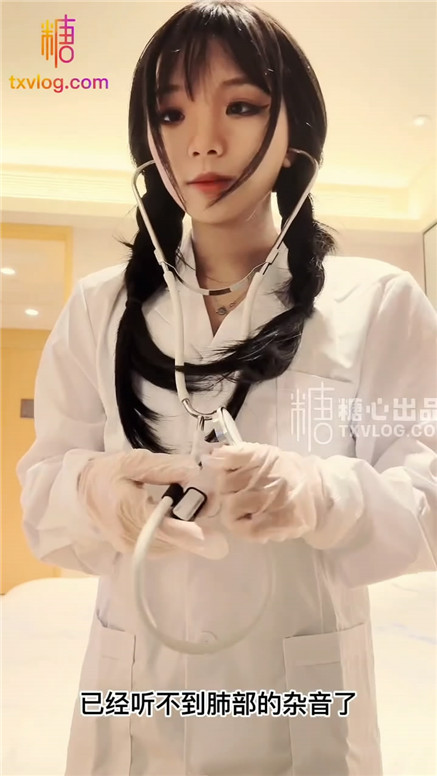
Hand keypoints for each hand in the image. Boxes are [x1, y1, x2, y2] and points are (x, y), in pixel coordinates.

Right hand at [77, 449, 226, 557]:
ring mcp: (129, 547)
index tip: (216, 541)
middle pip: (171, 541)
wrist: (80, 491)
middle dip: (196, 529)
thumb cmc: (107, 473)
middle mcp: (128, 535)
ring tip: (197, 510)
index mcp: (127, 509)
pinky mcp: (131, 550)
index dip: (190, 534)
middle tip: (210, 507)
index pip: (163, 527)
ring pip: (169, 548)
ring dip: (187, 534)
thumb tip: (193, 470)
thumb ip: (164, 467)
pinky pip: (161, 548)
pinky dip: (175, 537)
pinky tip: (179, 521)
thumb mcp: (133, 462)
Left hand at [205, 442, 329, 542]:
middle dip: (226, 492)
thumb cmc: (286, 473)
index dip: (221, 467)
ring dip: (233, 513)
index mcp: (262, 456)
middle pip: (225, 485)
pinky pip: (247, 529)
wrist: (319, 494)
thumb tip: (211, 457)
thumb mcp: (264, 456)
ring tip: (246, 511)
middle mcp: (269, 475)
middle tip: (239, 495)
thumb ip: (236, 455)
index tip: (225, 472)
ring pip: (232, 509)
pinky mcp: (282, 521)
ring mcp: (276, 499)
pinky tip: (253, 523)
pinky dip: (244, 528)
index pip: (228, 457)